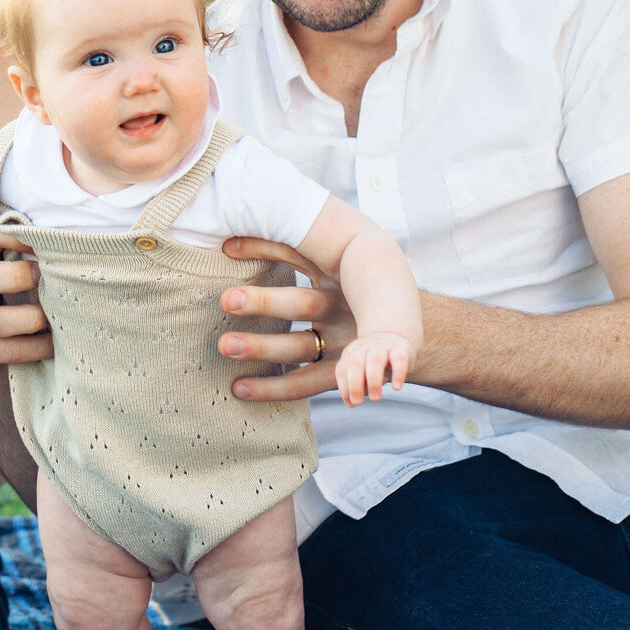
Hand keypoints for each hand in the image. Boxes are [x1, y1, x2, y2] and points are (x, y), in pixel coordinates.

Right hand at [0, 219, 52, 378]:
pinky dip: (34, 348)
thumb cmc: (11, 298)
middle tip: (49, 282)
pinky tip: (52, 344)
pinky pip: (2, 351)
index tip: (45, 240)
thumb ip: (30, 252)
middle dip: (19, 279)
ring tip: (58, 319)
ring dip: (33, 320)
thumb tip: (71, 240)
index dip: (15, 234)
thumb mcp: (13, 269)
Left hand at [218, 235, 358, 400]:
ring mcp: (344, 343)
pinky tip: (239, 387)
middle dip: (264, 301)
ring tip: (226, 346)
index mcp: (338, 275)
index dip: (265, 249)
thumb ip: (290, 252)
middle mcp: (342, 308)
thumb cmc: (351, 292)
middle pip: (301, 304)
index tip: (227, 249)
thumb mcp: (332, 267)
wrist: (403, 336)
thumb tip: (228, 242)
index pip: (299, 256)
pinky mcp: (342, 374)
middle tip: (228, 299)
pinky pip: (303, 384)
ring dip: (262, 347)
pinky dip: (272, 387)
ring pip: (299, 347)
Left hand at [336, 332, 417, 405]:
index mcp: (351, 353)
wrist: (394, 336)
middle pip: (355, 363)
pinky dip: (397, 374)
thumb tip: (352, 403)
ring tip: (376, 398)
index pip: (342, 370)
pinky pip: (399, 359)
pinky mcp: (400, 349)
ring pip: (375, 360)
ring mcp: (382, 346)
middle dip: (354, 384)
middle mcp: (364, 348)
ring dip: (373, 381)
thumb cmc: (373, 361)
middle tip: (359, 402)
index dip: (344, 388)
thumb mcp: (360, 370)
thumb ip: (355, 385)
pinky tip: (397, 388)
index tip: (352, 403)